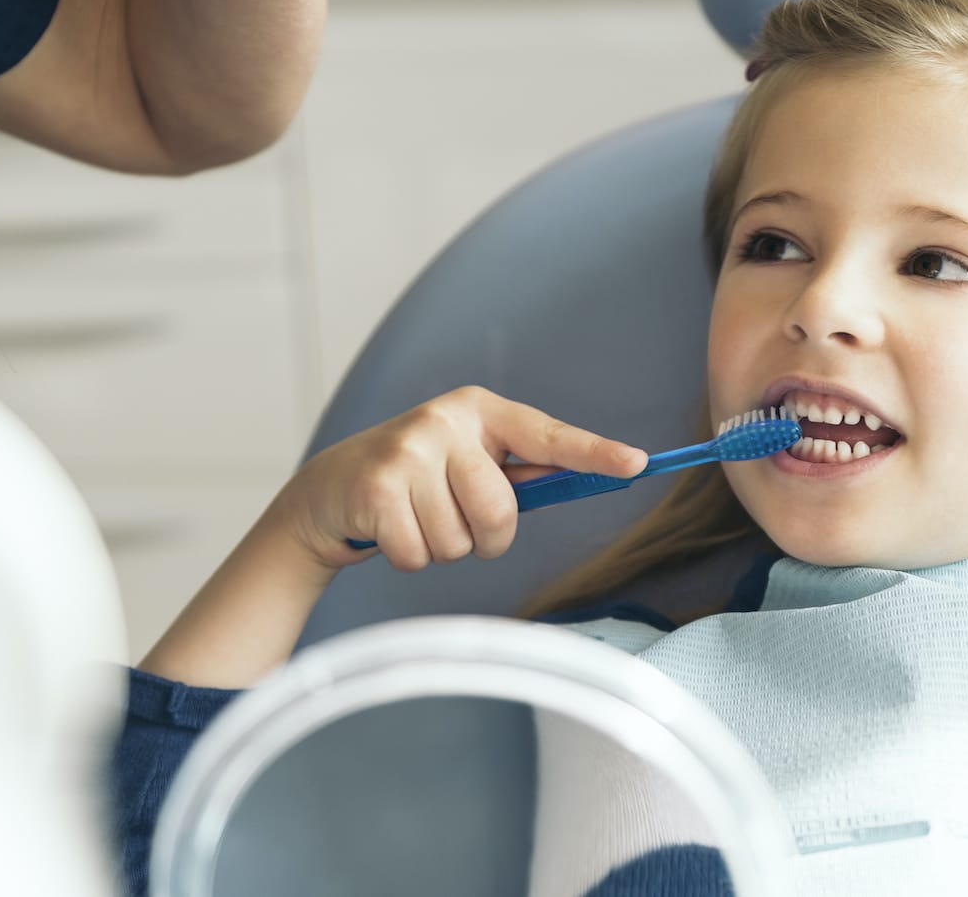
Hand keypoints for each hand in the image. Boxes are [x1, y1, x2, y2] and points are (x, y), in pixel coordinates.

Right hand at [273, 387, 647, 572]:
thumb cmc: (416, 481)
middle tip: (452, 519)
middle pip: (502, 511)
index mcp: (479, 410)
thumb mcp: (464, 462)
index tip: (638, 464)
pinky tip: (390, 530)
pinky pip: (422, 555)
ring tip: (415, 519)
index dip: (594, 452)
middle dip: (484, 536)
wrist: (329, 490)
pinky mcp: (378, 488)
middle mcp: (446, 420)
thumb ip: (516, 472)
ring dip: (443, 548)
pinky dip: (410, 557)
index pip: (547, 434)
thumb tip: (580, 478)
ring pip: (461, 541)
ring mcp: (409, 451)